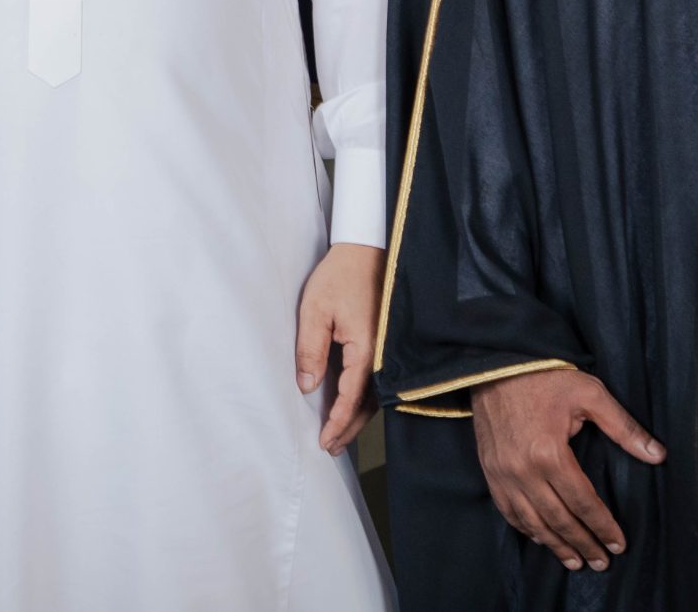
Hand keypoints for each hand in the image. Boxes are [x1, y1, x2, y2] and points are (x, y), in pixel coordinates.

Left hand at [295, 242, 382, 452]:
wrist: (368, 248)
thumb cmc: (341, 275)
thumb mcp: (315, 309)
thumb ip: (310, 350)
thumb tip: (307, 386)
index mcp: (366, 349)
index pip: (350, 397)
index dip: (336, 422)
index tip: (324, 441)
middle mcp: (384, 355)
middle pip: (368, 404)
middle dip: (348, 428)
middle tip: (331, 448)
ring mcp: (390, 350)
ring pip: (377, 395)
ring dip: (359, 416)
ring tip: (340, 434)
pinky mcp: (389, 343)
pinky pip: (380, 380)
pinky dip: (367, 398)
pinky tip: (355, 404)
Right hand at [469, 367, 664, 572]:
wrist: (494, 365)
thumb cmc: (544, 377)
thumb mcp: (589, 394)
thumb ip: (623, 427)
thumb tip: (658, 454)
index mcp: (549, 454)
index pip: (583, 503)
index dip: (603, 526)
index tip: (618, 544)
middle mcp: (523, 471)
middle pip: (559, 520)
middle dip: (583, 544)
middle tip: (601, 562)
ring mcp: (503, 474)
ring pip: (532, 522)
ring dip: (555, 545)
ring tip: (575, 561)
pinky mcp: (490, 472)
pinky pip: (508, 512)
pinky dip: (526, 530)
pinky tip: (541, 538)